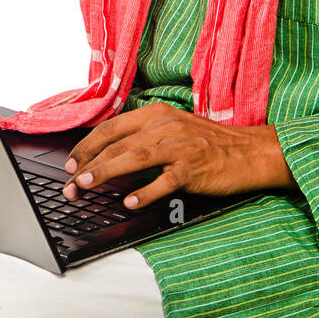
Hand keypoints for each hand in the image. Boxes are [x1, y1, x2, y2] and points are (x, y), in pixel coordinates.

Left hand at [61, 101, 296, 209]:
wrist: (249, 151)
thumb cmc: (209, 143)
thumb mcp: (173, 130)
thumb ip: (143, 137)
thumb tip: (108, 155)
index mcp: (156, 115)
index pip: (111, 129)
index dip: (87, 146)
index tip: (70, 164)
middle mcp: (165, 126)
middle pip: (117, 145)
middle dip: (87, 165)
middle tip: (70, 185)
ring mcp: (179, 146)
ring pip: (134, 158)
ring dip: (106, 173)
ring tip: (86, 186)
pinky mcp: (194, 168)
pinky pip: (165, 180)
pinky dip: (146, 192)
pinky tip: (131, 202)